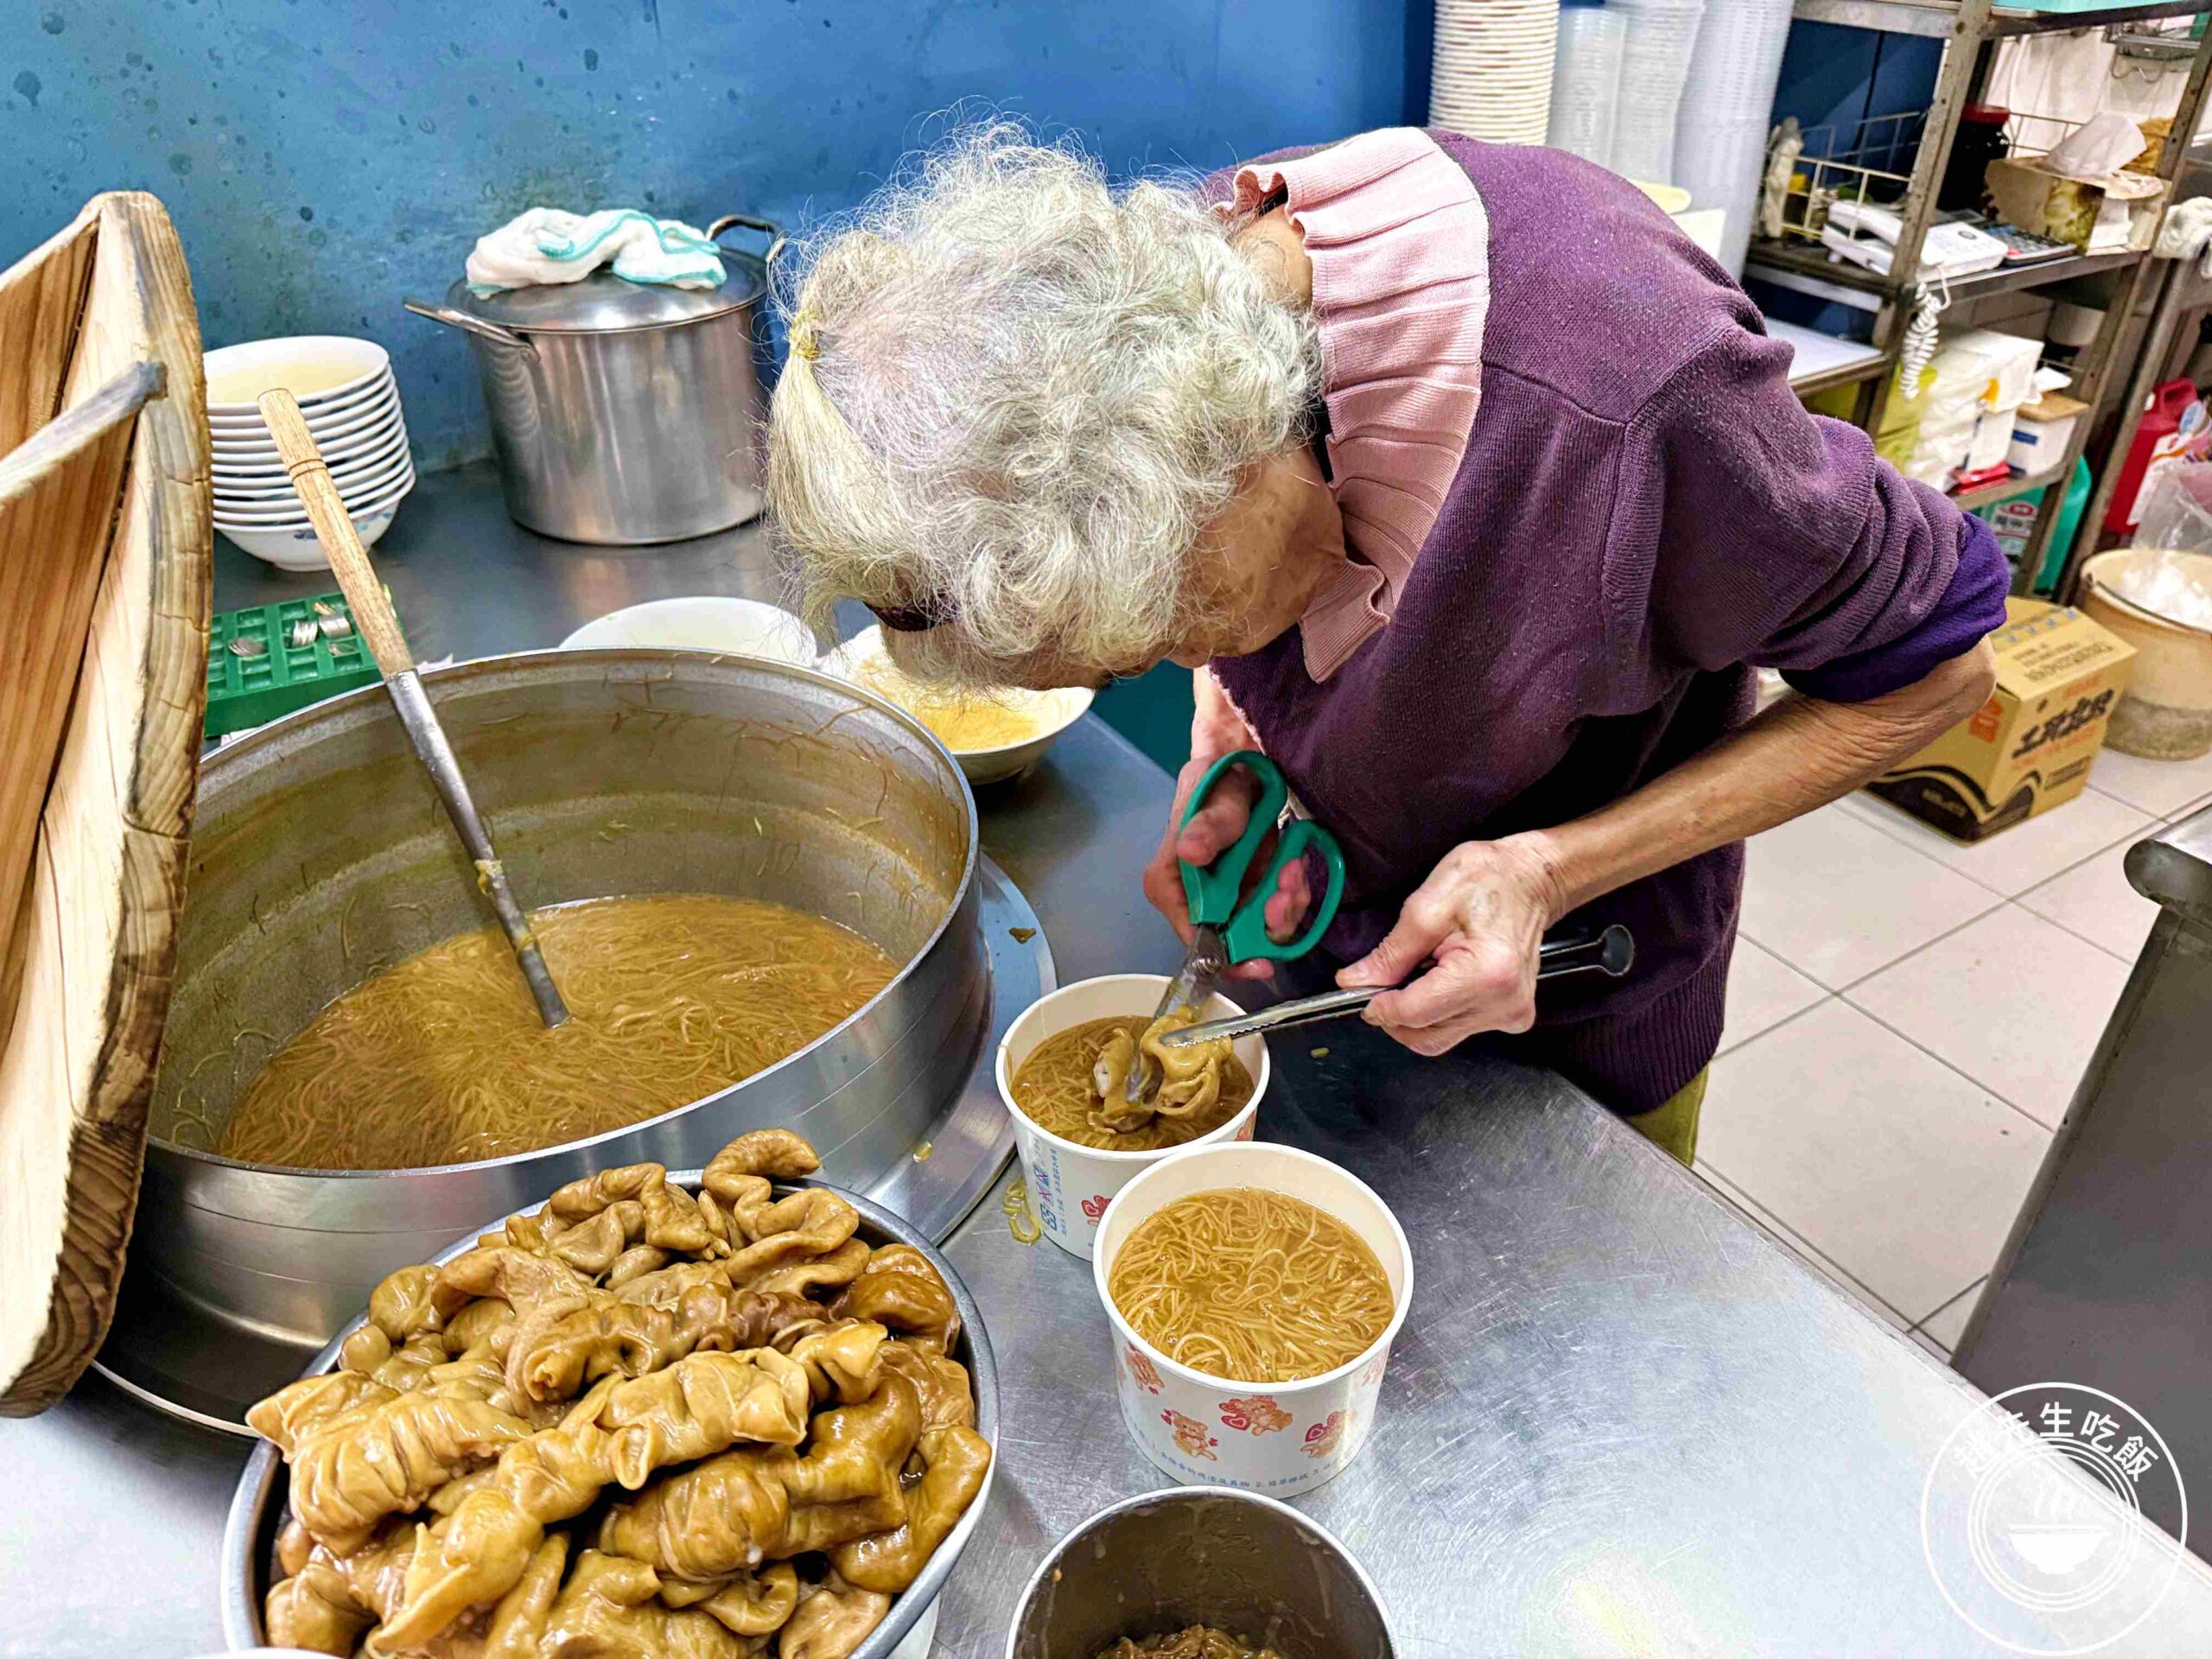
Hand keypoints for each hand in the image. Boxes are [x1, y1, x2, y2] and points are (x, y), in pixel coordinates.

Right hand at [1141, 673, 1308, 979]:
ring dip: (1285, 905)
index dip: (1224, 957)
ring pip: (1261, 928)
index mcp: (1171, 884)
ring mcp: (1229, 898)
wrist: (1245, 763)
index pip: (1192, 937)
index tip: (1258, 960)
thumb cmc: (1217, 779)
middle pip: (1234, 940)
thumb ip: (1205, 826)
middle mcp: (1197, 900)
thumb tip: (1190, 853)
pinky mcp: (1255, 890)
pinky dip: (1292, 893)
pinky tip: (1295, 866)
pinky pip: (1278, 908)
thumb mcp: (1211, 796)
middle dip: (1267, 923)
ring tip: (1294, 869)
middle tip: (1288, 891)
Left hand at [1336, 834, 1564, 1055]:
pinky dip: (1437, 1012)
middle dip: (1395, 1012)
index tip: (1359, 988)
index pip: (1414, 1014)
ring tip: (1423, 969)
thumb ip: (1390, 952)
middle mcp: (1504, 1004)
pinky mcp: (1512, 1017)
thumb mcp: (1427, 905)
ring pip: (1438, 1037)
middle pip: (1425, 1035)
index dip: (1379, 1005)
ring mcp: (1512, 1015)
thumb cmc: (1486, 880)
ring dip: (1416, 1012)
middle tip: (1385, 979)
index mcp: (1487, 974)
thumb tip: (1354, 982)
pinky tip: (1442, 978)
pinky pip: (1458, 1028)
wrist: (1530, 880)